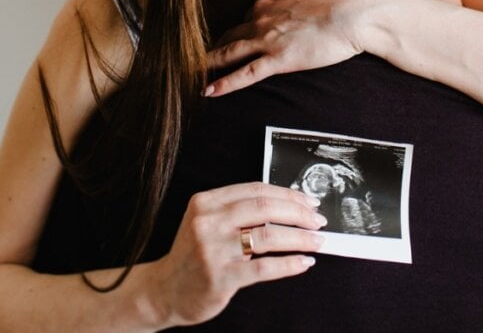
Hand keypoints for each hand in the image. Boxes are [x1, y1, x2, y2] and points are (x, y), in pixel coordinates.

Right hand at [150, 182, 326, 327]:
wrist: (164, 291)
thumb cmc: (194, 256)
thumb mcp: (207, 222)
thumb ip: (238, 211)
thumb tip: (288, 205)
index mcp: (206, 202)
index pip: (256, 191)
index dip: (287, 195)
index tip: (309, 201)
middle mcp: (208, 222)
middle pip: (265, 208)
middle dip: (298, 213)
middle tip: (318, 220)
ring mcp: (213, 250)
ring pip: (268, 236)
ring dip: (300, 238)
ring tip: (317, 241)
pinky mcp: (221, 277)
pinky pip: (264, 268)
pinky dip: (289, 264)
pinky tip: (304, 262)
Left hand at [205, 0, 379, 95]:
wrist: (355, 9)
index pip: (250, 14)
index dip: (244, 26)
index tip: (240, 34)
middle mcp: (263, 17)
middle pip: (233, 32)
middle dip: (217, 44)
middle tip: (203, 54)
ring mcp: (268, 39)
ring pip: (229, 52)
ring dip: (209, 62)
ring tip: (192, 71)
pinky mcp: (278, 59)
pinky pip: (244, 74)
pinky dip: (223, 83)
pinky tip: (207, 91)